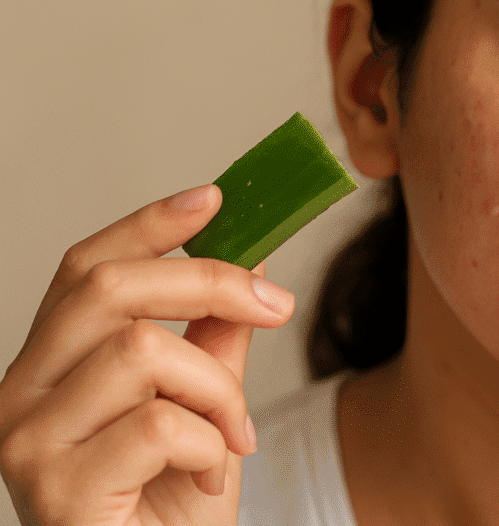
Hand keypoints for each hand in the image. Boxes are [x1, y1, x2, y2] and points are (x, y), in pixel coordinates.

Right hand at [0, 184, 294, 525]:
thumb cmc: (173, 505)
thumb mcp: (205, 405)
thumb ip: (214, 337)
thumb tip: (249, 260)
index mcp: (50, 365)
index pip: (84, 268)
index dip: (148, 226)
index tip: (214, 197)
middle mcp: (19, 394)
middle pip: (111, 288)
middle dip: (213, 283)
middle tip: (278, 305)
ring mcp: (27, 442)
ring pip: (145, 350)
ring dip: (219, 391)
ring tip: (233, 438)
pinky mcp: (54, 490)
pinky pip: (159, 423)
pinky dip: (209, 444)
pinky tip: (210, 477)